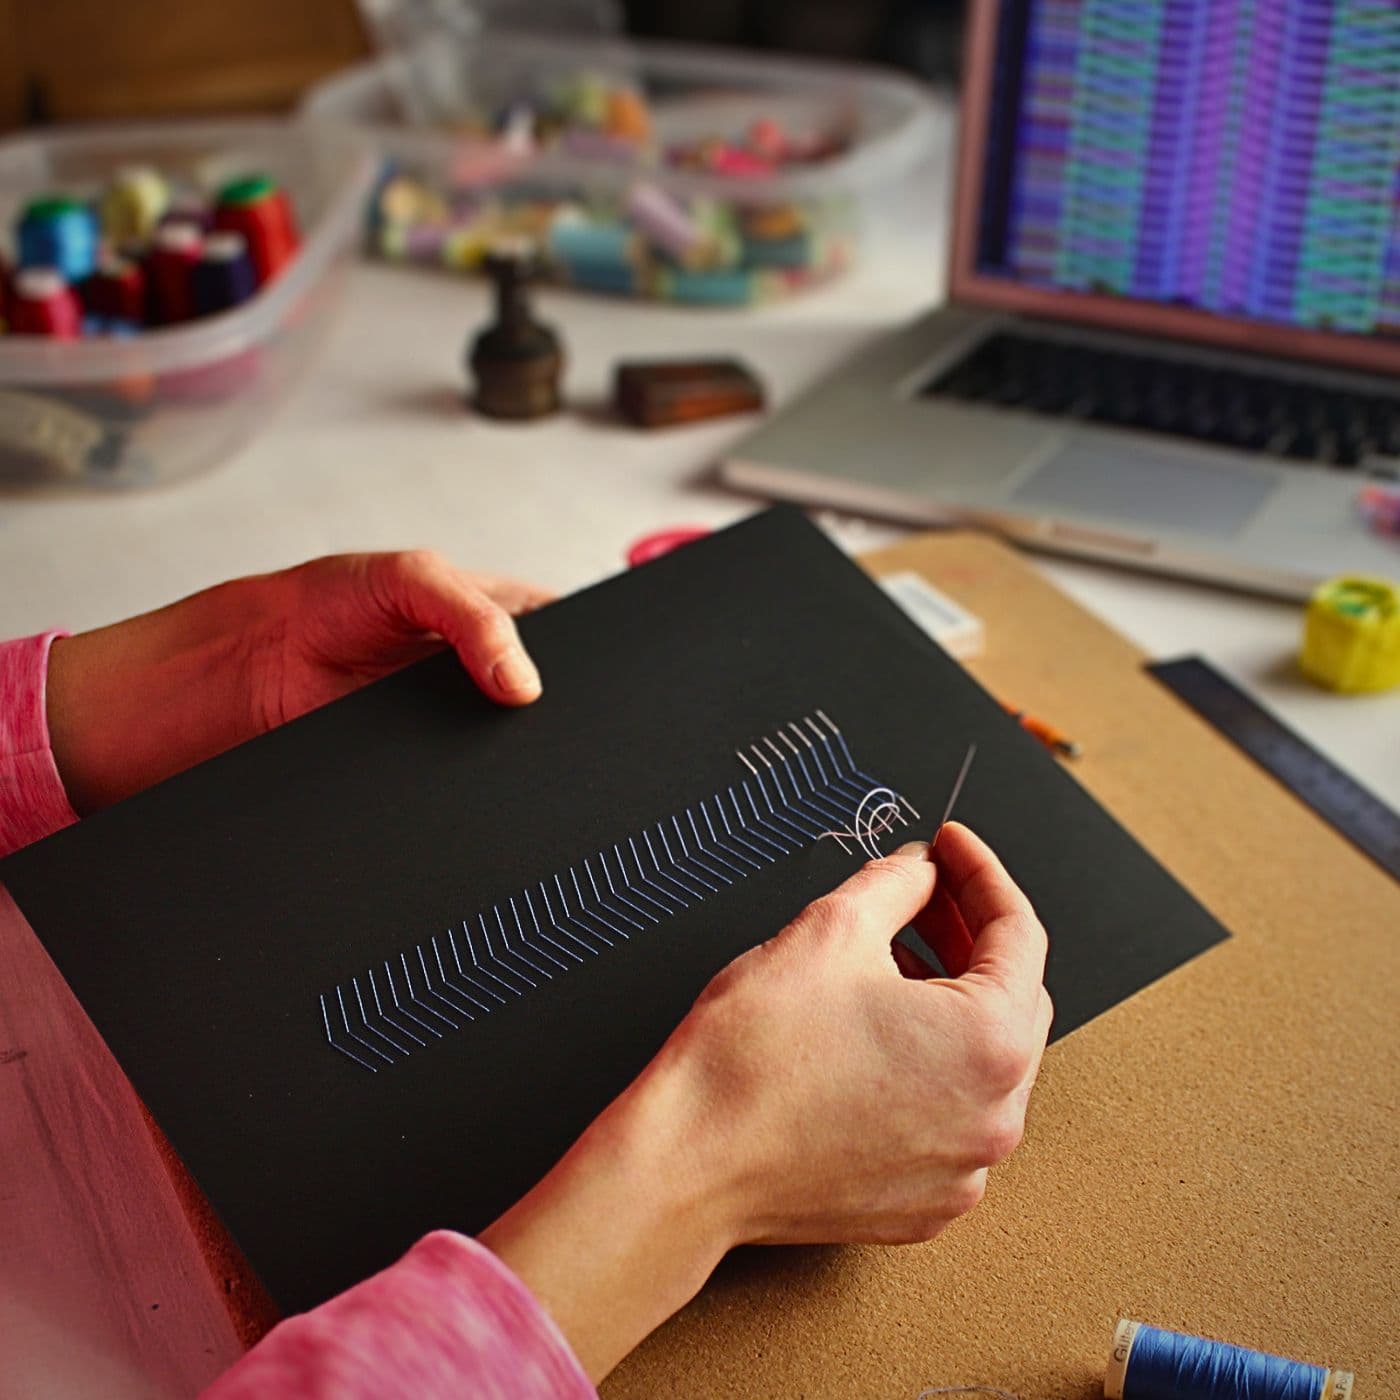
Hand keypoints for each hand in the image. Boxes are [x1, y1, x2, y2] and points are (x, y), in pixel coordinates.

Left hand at [47, 550, 550, 813]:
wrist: (232, 675)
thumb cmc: (312, 606)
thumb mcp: (407, 577)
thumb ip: (476, 614)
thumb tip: (528, 683)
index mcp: (488, 613)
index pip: (560, 629)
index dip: (579, 646)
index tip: (584, 662)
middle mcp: (479, 671)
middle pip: (548, 693)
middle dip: (556, 704)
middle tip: (541, 704)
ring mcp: (457, 726)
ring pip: (515, 746)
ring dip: (519, 750)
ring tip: (505, 735)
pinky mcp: (430, 772)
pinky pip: (472, 783)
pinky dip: (481, 784)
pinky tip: (477, 772)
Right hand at [481, 823, 1051, 1378]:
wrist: (690, 1163)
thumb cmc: (752, 1059)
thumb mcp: (828, 929)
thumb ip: (895, 883)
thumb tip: (919, 870)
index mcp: (988, 1044)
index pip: (1019, 934)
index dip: (980, 873)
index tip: (951, 847)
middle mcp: (994, 1116)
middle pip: (1013, 999)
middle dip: (971, 935)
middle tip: (926, 891)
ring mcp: (962, 1168)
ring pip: (984, 1062)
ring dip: (951, 1000)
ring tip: (894, 960)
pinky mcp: (926, 1202)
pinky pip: (951, 1116)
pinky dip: (930, 1067)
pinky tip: (879, 1034)